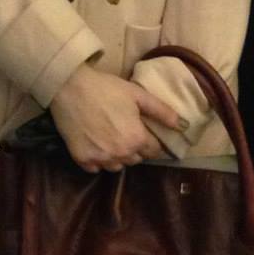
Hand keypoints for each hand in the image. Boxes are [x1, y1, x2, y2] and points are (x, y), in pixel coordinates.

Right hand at [46, 63, 182, 171]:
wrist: (68, 86)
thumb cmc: (106, 88)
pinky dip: (97, 159)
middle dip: (133, 148)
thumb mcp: (137, 94)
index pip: (153, 151)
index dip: (149, 140)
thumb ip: (162, 112)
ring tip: (109, 137)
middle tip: (123, 129)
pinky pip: (96, 168)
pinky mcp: (82, 159)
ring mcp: (100, 158)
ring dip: (116, 155)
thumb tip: (184, 126)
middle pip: (135, 159)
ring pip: (116, 166)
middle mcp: (121, 154)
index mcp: (137, 139)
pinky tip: (94, 142)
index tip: (141, 130)